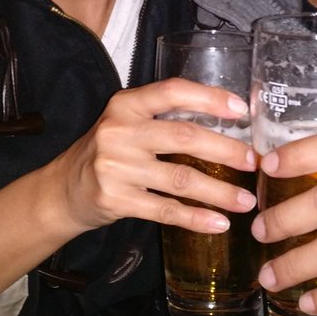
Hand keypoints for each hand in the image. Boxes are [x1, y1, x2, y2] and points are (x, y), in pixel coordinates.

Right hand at [50, 78, 256, 235]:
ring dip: (219, 191)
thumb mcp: (126, 122)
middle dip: (225, 150)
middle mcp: (120, 131)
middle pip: (183, 137)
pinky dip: (196, 218)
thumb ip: (163, 118)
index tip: (242, 110)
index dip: (210, 98)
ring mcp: (116, 167)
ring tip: (246, 201)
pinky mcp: (116, 199)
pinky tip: (219, 223)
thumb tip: (227, 122)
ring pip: (180, 178)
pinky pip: (166, 210)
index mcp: (125, 104)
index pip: (172, 91)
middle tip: (253, 162)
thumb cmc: (108, 152)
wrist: (63, 190)